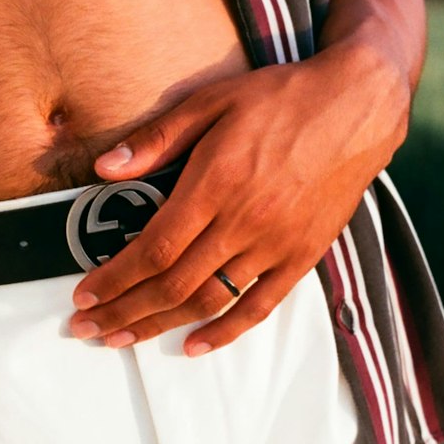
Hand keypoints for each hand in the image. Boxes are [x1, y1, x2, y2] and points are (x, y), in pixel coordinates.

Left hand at [68, 41, 409, 354]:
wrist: (359, 105)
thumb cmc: (281, 98)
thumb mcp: (211, 100)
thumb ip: (157, 137)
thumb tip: (105, 169)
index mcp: (216, 183)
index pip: (154, 249)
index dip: (114, 279)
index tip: (84, 295)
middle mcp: (245, 221)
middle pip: (173, 284)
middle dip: (124, 312)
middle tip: (88, 329)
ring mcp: (277, 244)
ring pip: (209, 300)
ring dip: (160, 325)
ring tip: (122, 338)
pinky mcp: (303, 255)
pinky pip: (260, 306)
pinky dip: (224, 332)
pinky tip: (192, 345)